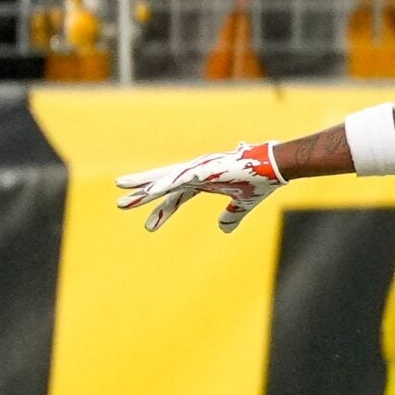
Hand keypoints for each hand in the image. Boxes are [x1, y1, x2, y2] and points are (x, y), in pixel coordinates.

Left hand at [115, 142, 285, 231]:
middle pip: (163, 185)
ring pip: (165, 179)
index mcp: (203, 182)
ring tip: (123, 190)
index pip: (176, 198)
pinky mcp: (205, 169)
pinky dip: (164, 184)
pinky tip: (149, 190)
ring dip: (144, 186)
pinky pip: (179, 178)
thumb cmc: (260, 181)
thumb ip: (232, 216)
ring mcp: (199, 169)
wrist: (274, 166)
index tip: (148, 227)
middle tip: (120, 203)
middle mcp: (196, 173)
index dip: (162, 211)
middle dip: (142, 195)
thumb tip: (223, 228)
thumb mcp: (243, 204)